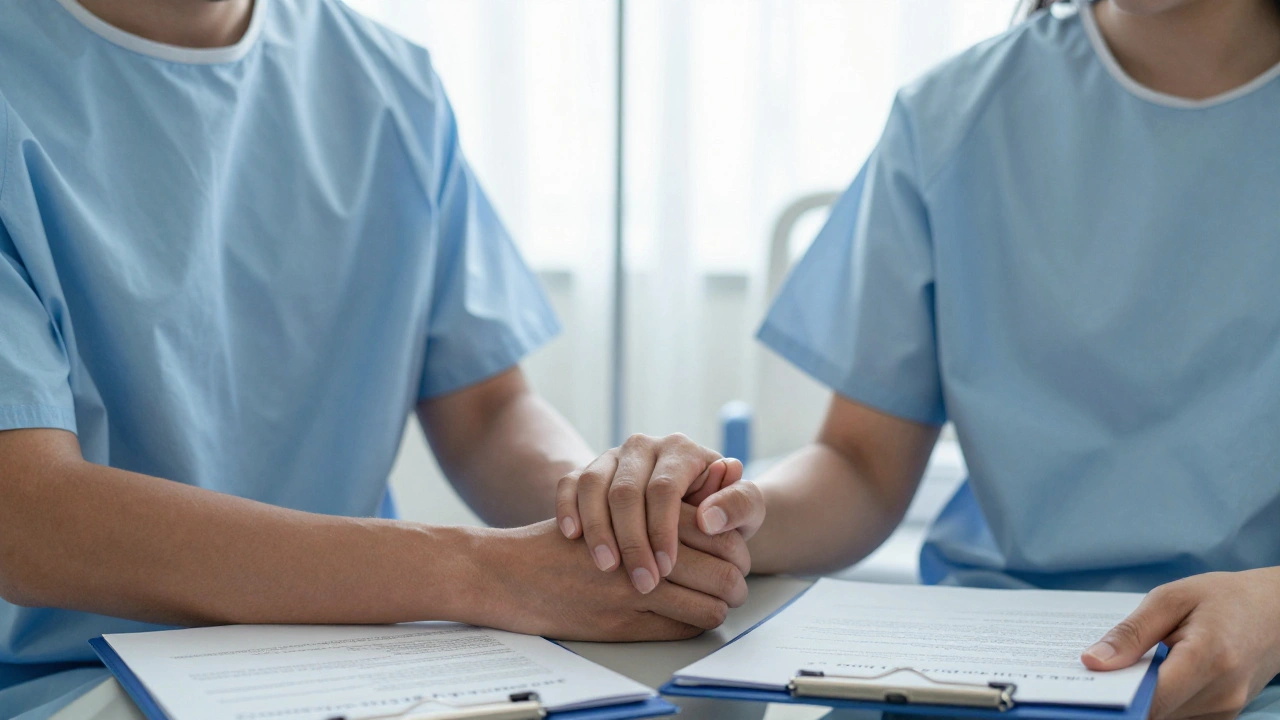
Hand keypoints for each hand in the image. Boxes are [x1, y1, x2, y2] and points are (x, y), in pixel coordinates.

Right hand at [469, 519, 745, 641]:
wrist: (504, 572)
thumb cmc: (555, 541)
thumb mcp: (603, 507)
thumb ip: (652, 505)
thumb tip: (710, 504)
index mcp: (642, 506)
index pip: (715, 526)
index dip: (733, 541)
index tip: (734, 550)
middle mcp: (642, 544)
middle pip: (722, 565)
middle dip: (736, 575)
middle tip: (737, 579)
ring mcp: (633, 586)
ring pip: (709, 599)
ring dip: (722, 602)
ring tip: (721, 600)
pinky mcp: (622, 621)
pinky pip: (682, 626)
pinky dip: (696, 622)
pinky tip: (692, 615)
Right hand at [554, 433, 764, 593]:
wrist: (695, 509)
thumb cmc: (721, 514)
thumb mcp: (743, 510)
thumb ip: (739, 506)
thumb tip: (710, 518)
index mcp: (681, 450)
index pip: (664, 488)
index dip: (663, 529)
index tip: (667, 568)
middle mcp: (644, 447)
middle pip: (626, 490)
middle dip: (631, 540)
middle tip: (641, 581)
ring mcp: (612, 456)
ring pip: (593, 486)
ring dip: (598, 529)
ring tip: (608, 568)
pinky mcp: (589, 470)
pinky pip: (570, 482)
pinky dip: (568, 507)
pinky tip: (573, 536)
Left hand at [1082, 568, 1279, 719]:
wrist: (1276, 612)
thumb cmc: (1223, 598)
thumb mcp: (1171, 599)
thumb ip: (1131, 633)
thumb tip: (1092, 662)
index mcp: (1209, 658)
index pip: (1152, 697)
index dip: (1114, 697)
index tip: (1084, 687)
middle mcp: (1221, 693)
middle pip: (1154, 711)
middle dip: (1120, 695)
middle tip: (1093, 675)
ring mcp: (1225, 710)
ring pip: (1163, 717)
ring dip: (1138, 699)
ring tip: (1122, 669)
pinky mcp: (1223, 716)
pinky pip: (1177, 716)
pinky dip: (1157, 701)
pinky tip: (1147, 677)